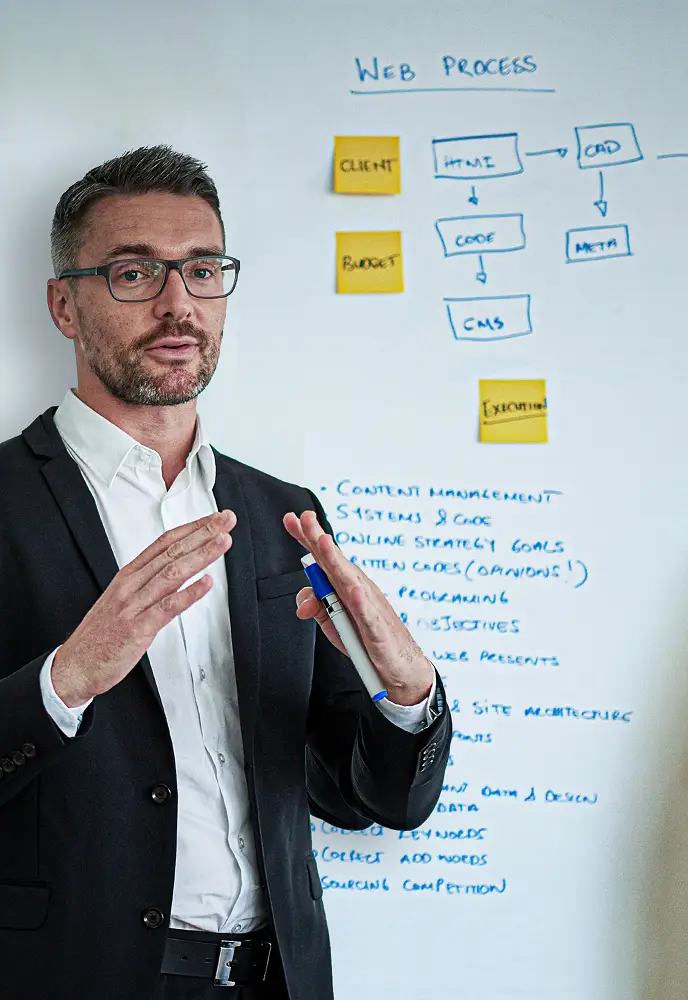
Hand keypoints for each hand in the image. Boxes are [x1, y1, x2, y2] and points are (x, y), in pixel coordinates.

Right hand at [51, 510, 235, 706]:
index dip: (191, 528)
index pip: (164, 543)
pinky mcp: (137, 628)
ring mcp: (134, 605)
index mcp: (129, 576)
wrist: (75, 665)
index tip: (213, 519)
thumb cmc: (101, 635)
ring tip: (222, 542)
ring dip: (201, 556)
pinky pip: (167, 608)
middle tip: (226, 520)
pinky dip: (188, 594)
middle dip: (202, 533)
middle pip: (172, 552)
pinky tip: (206, 583)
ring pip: (172, 573)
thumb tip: (176, 569)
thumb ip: (148, 583)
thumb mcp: (122, 600)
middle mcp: (131, 585)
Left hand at [283, 510, 433, 705]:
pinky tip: (354, 591)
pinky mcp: (377, 631)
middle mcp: (357, 590)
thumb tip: (301, 600)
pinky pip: (368, 616)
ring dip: (336, 561)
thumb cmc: (368, 640)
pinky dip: (361, 602)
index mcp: (344, 586)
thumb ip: (314, 606)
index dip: (309, 538)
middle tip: (305, 518)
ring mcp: (369, 608)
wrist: (401, 666)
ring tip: (324, 543)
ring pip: (350, 581)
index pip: (324, 558)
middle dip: (319, 539)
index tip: (292, 519)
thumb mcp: (333, 623)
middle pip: (335, 562)